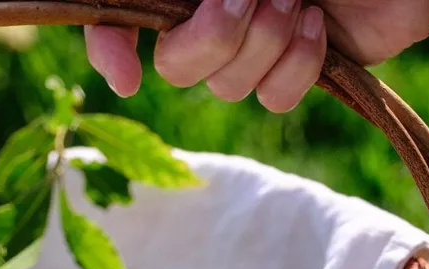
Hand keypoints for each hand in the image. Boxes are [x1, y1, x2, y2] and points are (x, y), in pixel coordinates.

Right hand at [84, 0, 428, 112]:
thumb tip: (176, 14)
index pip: (121, 14)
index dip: (109, 45)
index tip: (126, 76)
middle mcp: (212, 8)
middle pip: (176, 63)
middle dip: (213, 37)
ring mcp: (255, 40)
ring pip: (225, 85)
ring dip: (264, 44)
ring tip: (300, 1)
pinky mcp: (297, 68)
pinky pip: (271, 99)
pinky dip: (297, 68)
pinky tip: (319, 29)